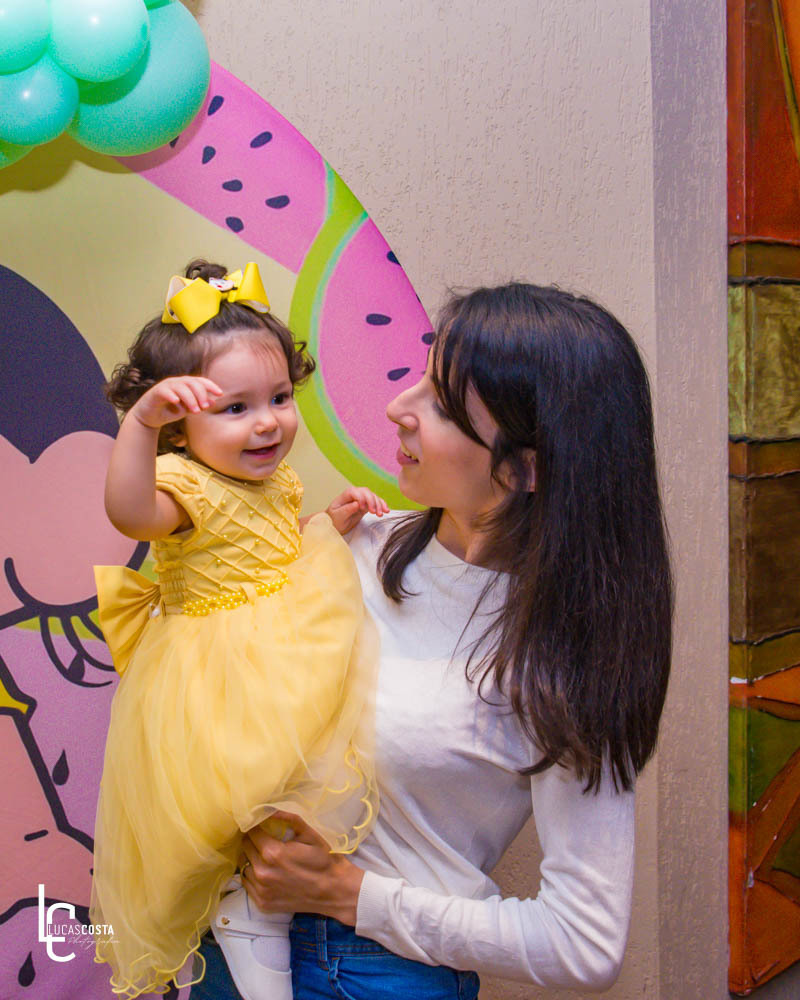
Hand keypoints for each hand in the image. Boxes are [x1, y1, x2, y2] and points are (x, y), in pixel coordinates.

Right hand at [130, 376, 222, 429]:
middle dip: (201, 394)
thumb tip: (214, 402)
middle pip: (192, 383)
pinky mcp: (156, 392)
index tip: (220, 394)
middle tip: (205, 407)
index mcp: (186, 384)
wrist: (150, 417)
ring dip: (190, 399)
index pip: (200, 381)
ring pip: (181, 387)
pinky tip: (177, 401)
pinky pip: (164, 391)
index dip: (211, 386)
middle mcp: (177, 382)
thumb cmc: (170, 411)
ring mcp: (166, 386)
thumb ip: (199, 405)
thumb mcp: (188, 409)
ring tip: (195, 411)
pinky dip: (171, 395)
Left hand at [240, 812, 364, 925]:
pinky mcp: (263, 904)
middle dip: (255, 841)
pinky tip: (269, 873)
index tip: (263, 825)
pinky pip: (248, 885)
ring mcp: (262, 891)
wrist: (335, 891)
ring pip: (245, 867)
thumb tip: (270, 808)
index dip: (257, 826)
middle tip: (267, 840)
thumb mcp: (310, 834)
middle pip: (246, 848)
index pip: (251, 832)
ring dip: (253, 859)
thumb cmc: (324, 859)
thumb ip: (289, 818)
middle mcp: (263, 873)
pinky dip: (255, 877)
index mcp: (273, 853)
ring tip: (268, 858)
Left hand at [327, 487, 388, 534]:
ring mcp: (361, 499)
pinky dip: (382, 505)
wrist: (336, 525)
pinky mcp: (367, 505)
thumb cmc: (334, 520)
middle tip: (374, 512)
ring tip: (380, 514)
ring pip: (373, 496)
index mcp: (345, 496)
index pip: (354, 492)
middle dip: (372, 501)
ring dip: (379, 504)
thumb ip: (347, 509)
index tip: (362, 508)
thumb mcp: (338, 516)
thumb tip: (357, 504)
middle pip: (366, 492)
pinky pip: (376, 502)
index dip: (360, 498)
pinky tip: (386, 510)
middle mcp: (354, 495)